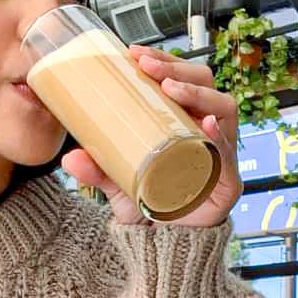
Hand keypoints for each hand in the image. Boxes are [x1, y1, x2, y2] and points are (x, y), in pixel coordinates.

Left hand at [60, 45, 241, 227]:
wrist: (167, 245)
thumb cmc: (151, 203)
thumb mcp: (117, 183)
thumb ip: (97, 170)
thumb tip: (68, 159)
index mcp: (183, 119)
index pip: (181, 77)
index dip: (163, 59)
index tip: (135, 52)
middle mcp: (206, 128)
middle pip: (204, 83)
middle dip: (177, 68)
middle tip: (148, 67)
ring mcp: (221, 151)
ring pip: (223, 107)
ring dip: (197, 93)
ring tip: (171, 88)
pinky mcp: (229, 178)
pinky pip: (229, 151)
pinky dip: (219, 136)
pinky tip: (206, 124)